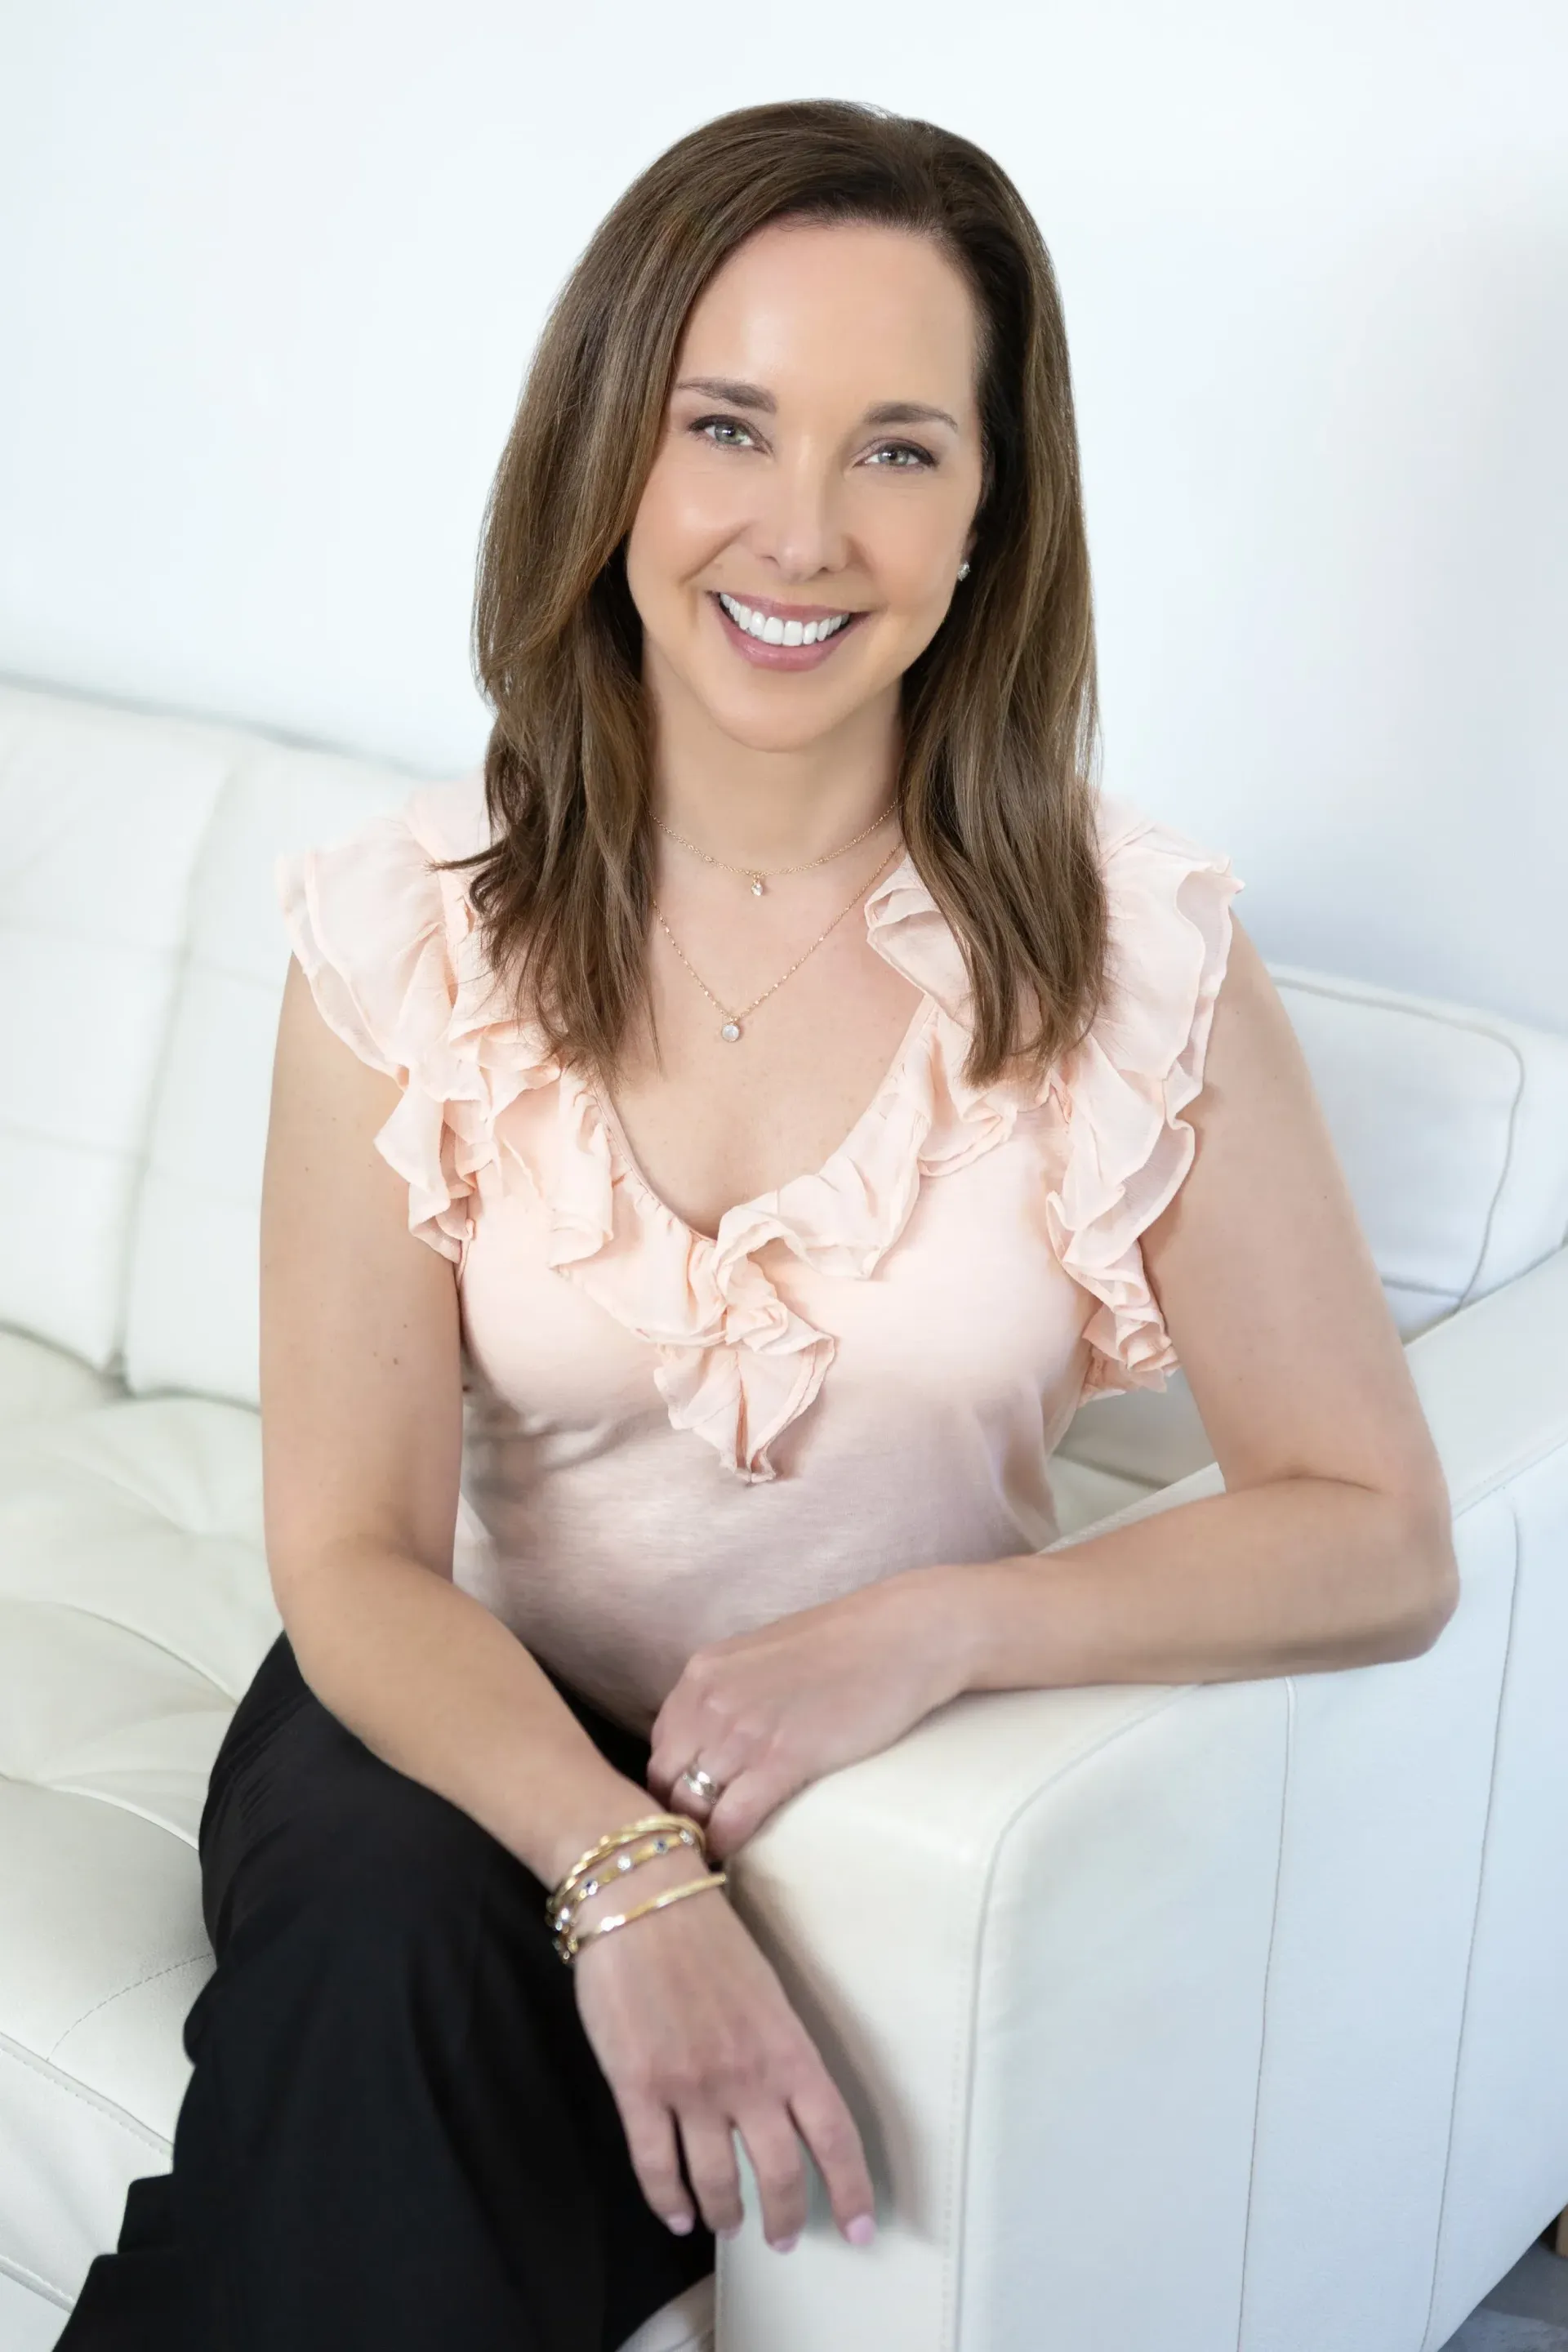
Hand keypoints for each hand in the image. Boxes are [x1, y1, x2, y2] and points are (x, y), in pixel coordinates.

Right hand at [570, 1847, 877, 2252]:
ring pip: (717, 2182)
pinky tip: (677, 2216)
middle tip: (784, 2239)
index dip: (850, 2190)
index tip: (861, 2231)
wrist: (639, 1898)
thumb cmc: (707, 1933)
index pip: (833, 2135)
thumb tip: (784, 2101)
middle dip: (786, 2216)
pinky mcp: (637, 2089)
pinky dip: (668, 2202)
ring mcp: (690, 2088)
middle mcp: (747, 2078)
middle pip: (779, 2175)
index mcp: (788, 2048)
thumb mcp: (766, 1989)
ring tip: (727, 2225)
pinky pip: (657, 2166)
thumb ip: (778, 2049)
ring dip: (726, 2214)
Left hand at [646, 1564, 969, 1862]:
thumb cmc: (844, 1646)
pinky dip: (726, 1844)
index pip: (660, 1748)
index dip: (672, 1785)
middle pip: (666, 1782)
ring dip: (699, 1836)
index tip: (690, 1809)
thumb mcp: (764, 1658)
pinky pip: (731, 1819)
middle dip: (677, 1815)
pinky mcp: (782, 1758)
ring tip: (715, 1856)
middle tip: (699, 1840)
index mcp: (702, 1675)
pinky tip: (734, 1854)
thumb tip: (716, 1741)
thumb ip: (730, 1695)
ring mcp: (743, 1730)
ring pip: (692, 1806)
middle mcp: (709, 1701)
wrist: (902, 1635)